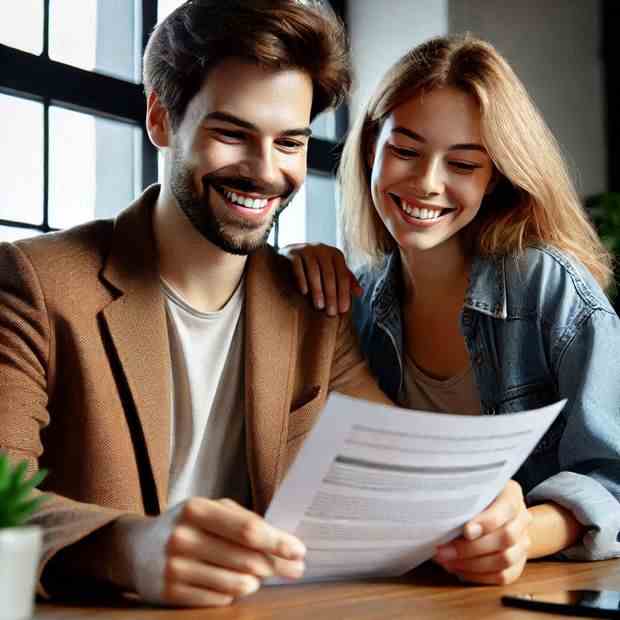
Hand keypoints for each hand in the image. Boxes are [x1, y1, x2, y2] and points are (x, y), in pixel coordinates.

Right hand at [124, 497, 305, 606]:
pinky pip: (219, 600)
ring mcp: (174, 568)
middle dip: (276, 565)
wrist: (136, 549)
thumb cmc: (186, 525)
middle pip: (246, 558)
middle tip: (294, 568)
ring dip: (256, 581)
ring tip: (260, 575)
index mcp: (196, 509)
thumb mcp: (209, 509)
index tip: (299, 550)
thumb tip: (283, 541)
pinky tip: (237, 584)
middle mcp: (183, 537)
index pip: (247, 529)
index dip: (277, 542)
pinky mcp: (170, 594)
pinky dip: (235, 593)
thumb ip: (243, 519)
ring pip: (236, 583)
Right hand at [281, 243, 361, 315]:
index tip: (343, 310)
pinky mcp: (292, 253)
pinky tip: (304, 293)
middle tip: (331, 312)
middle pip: (329, 274)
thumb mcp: (333, 272)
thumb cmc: (316, 268)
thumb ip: (346, 281)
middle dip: (331, 295)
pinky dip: (301, 279)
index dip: (344, 293)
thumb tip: (360, 292)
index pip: (343, 276)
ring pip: (314, 271)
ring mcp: (306, 250)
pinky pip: (298, 266)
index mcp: (335, 255)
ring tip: (319, 306)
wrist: (290, 256)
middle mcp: (322, 249)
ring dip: (318, 290)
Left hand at [433, 480, 531, 584]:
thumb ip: (462, 498)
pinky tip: (458, 569)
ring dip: (472, 564)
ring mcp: (523, 542)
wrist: (494, 512)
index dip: (487, 522)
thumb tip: (440, 512)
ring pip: (505, 560)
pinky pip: (503, 576)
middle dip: (471, 548)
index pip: (506, 508)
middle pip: (506, 537)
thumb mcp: (469, 489)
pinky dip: (478, 576)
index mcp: (511, 495)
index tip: (466, 531)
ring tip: (447, 560)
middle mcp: (522, 519)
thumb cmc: (473, 497)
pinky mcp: (518, 563)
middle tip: (444, 550)